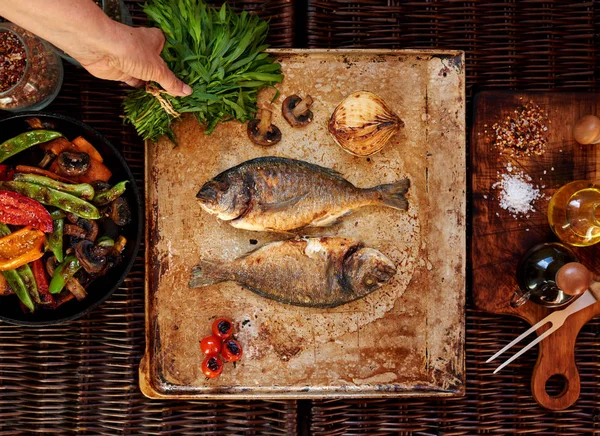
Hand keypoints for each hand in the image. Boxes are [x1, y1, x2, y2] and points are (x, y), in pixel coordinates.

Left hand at [76, 25, 191, 96]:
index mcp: (156, 40)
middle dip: (167, 78)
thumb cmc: (131, 50)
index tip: (188, 79)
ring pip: (148, 76)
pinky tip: (152, 97)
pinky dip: (143, 90)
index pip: (171, 54)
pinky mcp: (123, 71)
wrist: (100, 50)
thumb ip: (171, 82)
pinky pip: (137, 83)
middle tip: (179, 92)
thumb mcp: (157, 69)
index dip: (178, 66)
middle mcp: (145, 49)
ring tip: (169, 97)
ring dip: (155, 85)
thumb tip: (187, 91)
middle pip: (160, 67)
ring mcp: (133, 61)